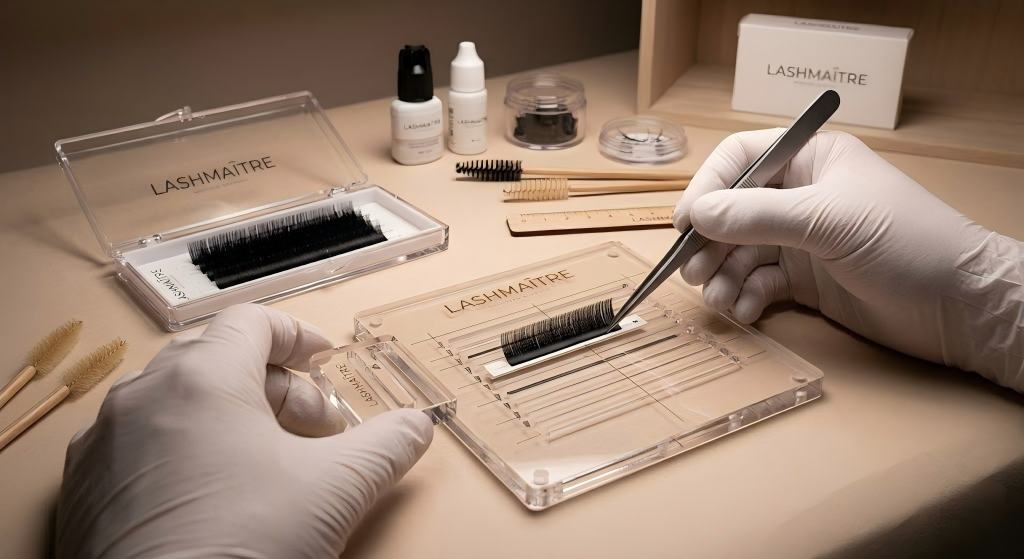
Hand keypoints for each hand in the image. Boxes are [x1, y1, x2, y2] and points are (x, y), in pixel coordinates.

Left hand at [56, 304, 433, 556]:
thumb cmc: (237, 550)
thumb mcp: (337, 489)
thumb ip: (387, 444)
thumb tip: (414, 427)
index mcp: (200, 380)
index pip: (252, 322)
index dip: (298, 335)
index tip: (321, 358)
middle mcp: (142, 398)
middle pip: (218, 359)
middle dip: (276, 387)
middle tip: (314, 428)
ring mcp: (105, 443)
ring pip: (176, 400)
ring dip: (229, 415)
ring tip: (267, 461)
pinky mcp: (85, 489)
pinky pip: (140, 442)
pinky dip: (183, 448)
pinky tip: (215, 491)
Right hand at [674, 130, 1022, 389]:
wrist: (958, 306)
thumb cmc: (908, 242)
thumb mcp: (828, 220)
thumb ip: (757, 216)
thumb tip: (697, 215)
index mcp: (811, 159)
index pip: (739, 160)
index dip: (707, 189)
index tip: (685, 224)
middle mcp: (801, 195)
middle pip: (732, 211)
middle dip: (709, 243)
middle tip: (693, 273)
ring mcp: (802, 239)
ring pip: (740, 252)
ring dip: (722, 277)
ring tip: (720, 301)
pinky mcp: (806, 280)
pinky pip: (758, 283)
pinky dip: (744, 298)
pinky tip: (745, 312)